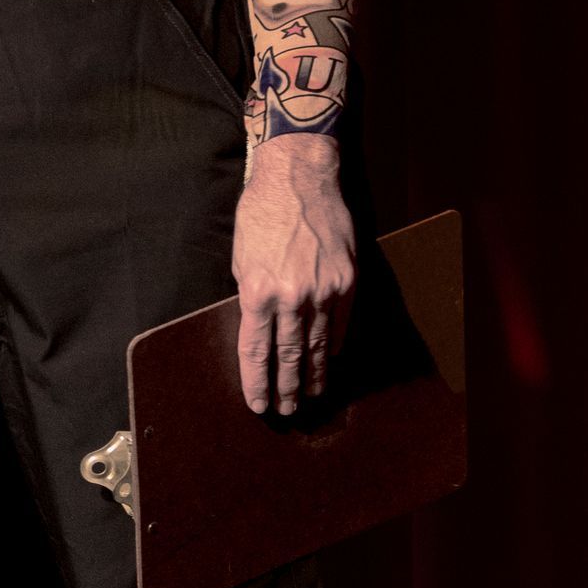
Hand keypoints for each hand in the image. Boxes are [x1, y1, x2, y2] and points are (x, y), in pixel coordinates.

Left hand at [233, 135, 355, 417]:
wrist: (299, 177)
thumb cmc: (261, 213)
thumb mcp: (241, 256)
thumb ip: (250, 294)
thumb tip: (256, 326)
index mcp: (257, 291)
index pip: (255, 350)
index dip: (256, 381)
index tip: (258, 404)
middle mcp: (291, 296)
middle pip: (288, 356)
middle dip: (285, 387)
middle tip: (286, 410)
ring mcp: (323, 290)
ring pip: (317, 345)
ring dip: (312, 375)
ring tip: (310, 395)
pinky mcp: (347, 280)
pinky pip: (340, 323)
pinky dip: (334, 345)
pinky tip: (329, 361)